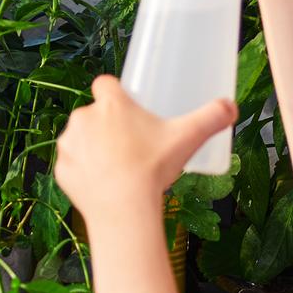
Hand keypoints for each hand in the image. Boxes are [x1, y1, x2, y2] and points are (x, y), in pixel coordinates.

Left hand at [56, 76, 235, 225]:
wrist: (124, 209)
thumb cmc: (152, 168)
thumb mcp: (187, 137)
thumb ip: (211, 117)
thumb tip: (232, 107)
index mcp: (110, 104)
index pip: (105, 83)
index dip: (115, 92)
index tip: (127, 106)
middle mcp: (83, 118)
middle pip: (94, 113)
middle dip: (108, 125)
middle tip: (131, 143)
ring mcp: (69, 144)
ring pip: (79, 137)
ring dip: (92, 146)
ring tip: (116, 164)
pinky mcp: (61, 170)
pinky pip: (71, 164)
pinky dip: (82, 171)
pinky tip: (101, 182)